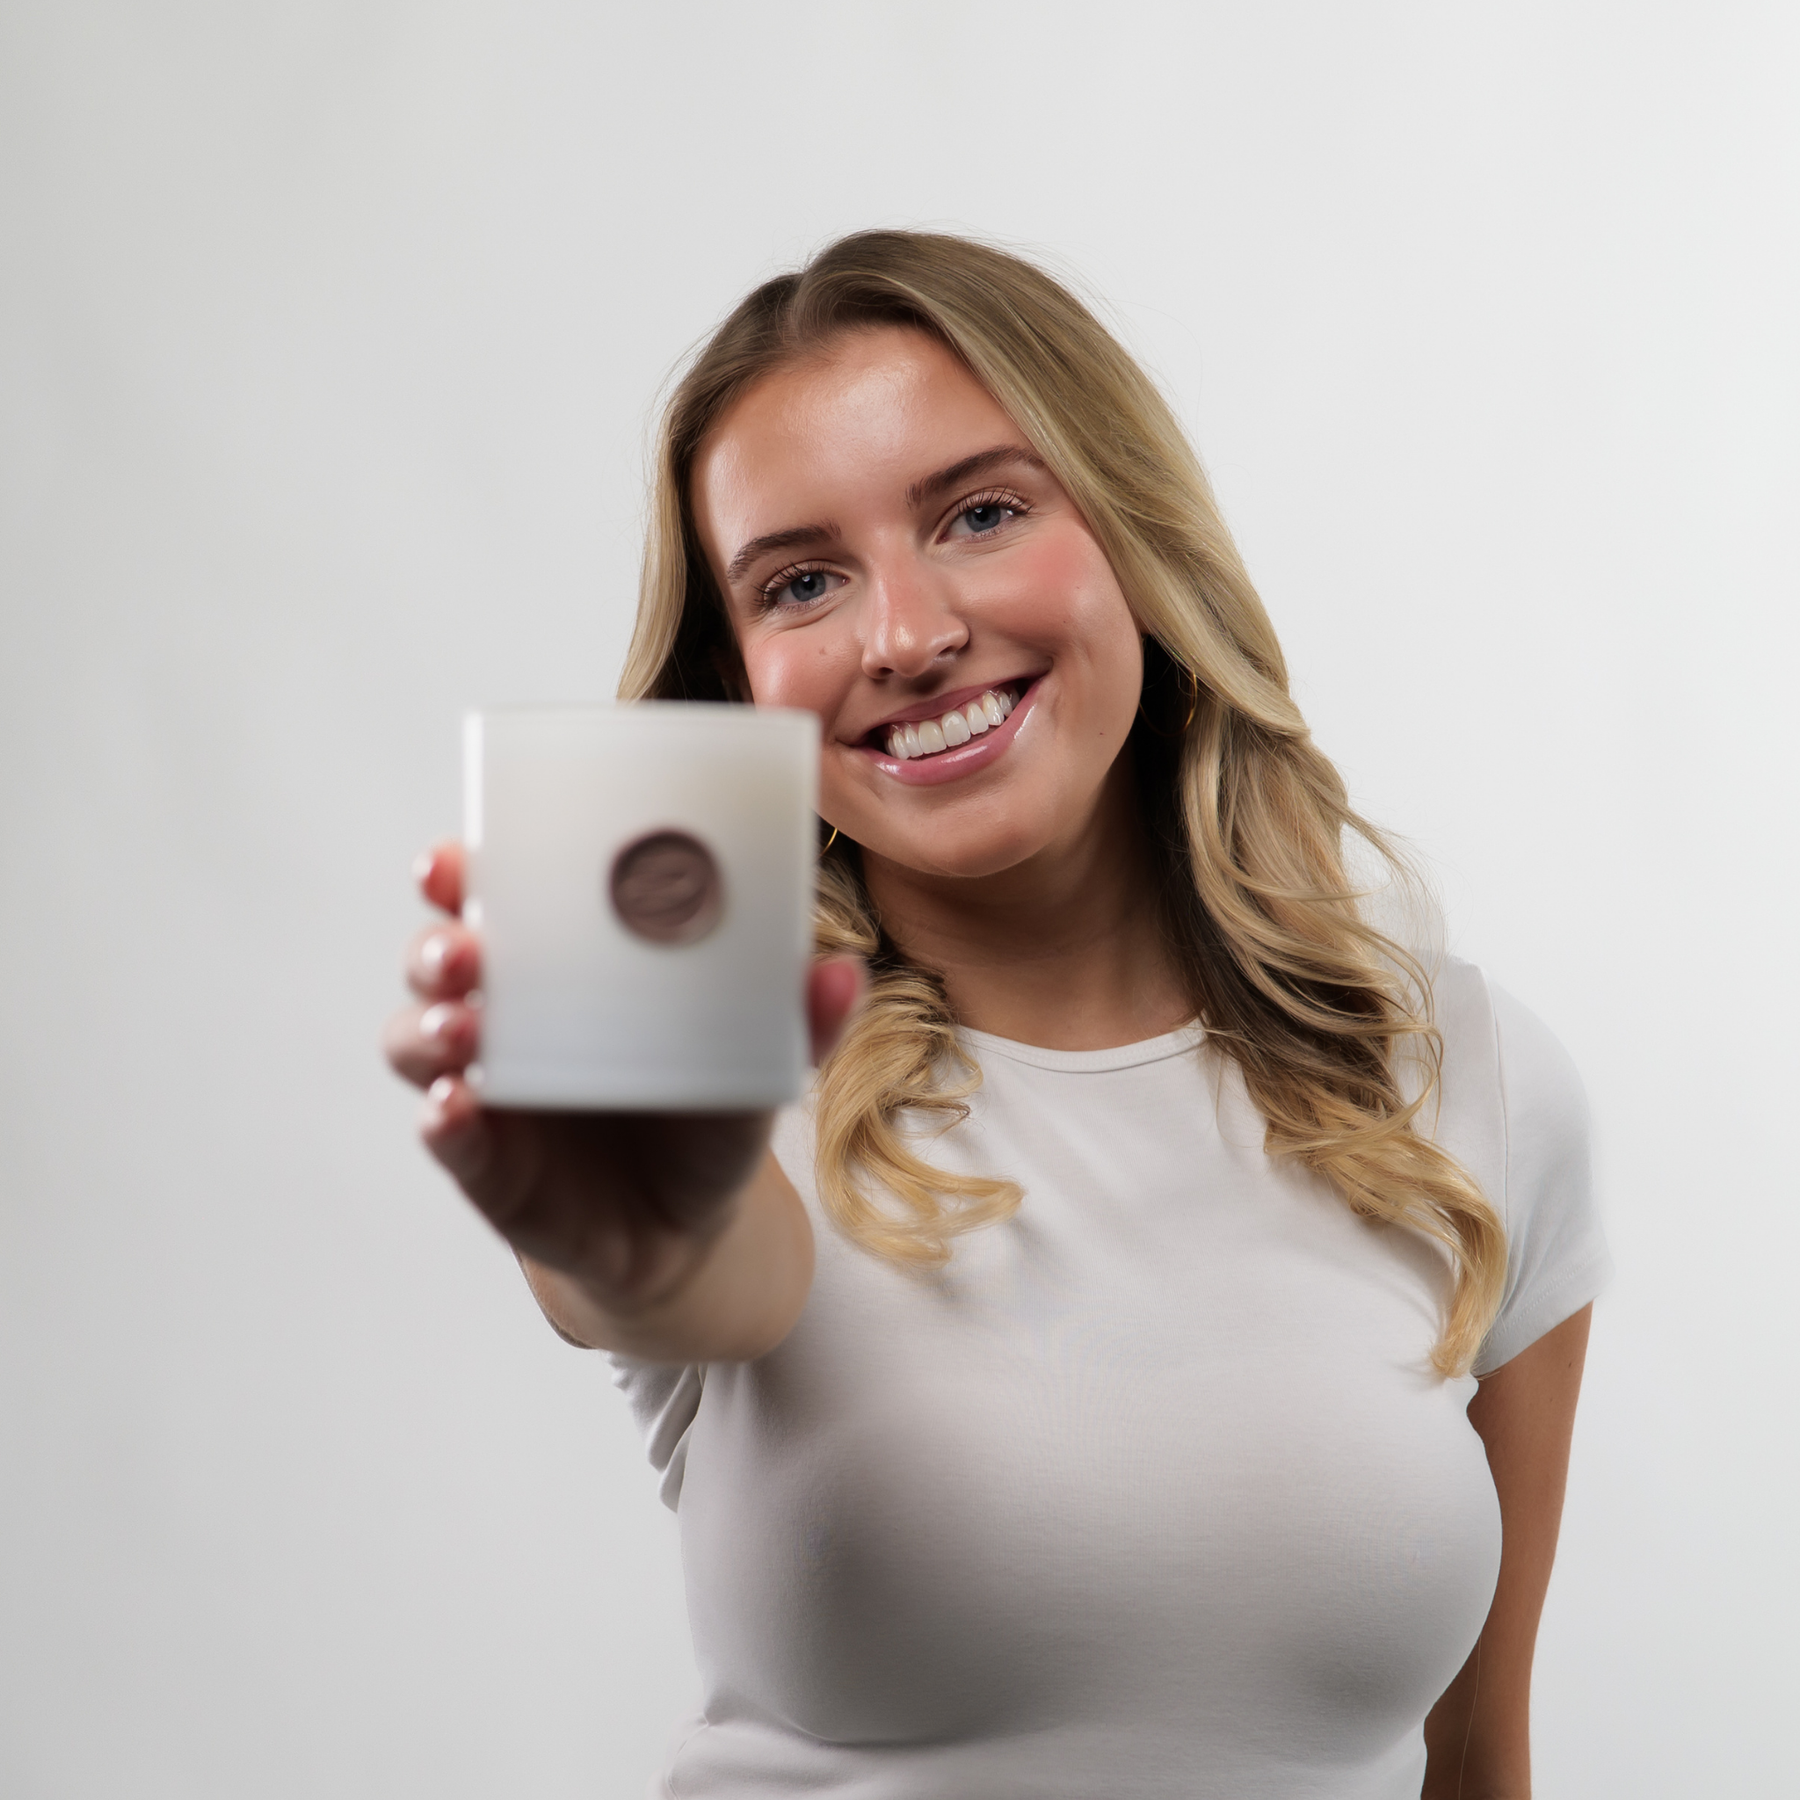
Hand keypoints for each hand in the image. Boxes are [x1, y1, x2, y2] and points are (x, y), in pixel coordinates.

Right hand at [382, 841, 862, 1321]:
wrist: (686, 1229)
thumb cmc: (706, 1112)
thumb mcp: (756, 1059)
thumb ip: (795, 1019)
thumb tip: (839, 973)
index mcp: (563, 964)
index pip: (494, 899)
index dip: (460, 872)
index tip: (456, 861)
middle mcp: (509, 1015)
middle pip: (440, 960)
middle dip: (437, 944)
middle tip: (465, 946)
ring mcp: (489, 1089)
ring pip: (421, 1041)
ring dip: (429, 1028)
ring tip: (466, 1029)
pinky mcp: (486, 1163)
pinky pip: (447, 1138)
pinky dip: (443, 1122)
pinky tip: (455, 1110)